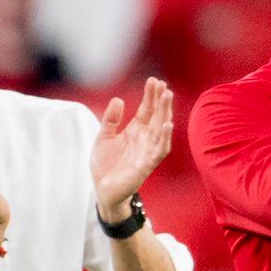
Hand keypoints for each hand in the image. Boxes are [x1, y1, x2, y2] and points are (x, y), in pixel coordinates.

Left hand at [91, 77, 173, 219]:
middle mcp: (145, 138)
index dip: (150, 95)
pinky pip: (160, 148)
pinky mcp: (147, 163)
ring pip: (160, 128)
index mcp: (135, 130)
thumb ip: (111, 120)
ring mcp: (148, 150)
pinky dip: (164, 136)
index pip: (146, 109)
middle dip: (161, 100)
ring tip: (167, 96)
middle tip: (164, 85)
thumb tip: (118, 99)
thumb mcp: (104, 137)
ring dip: (165, 112)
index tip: (154, 80)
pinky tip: (166, 123)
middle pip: (156, 115)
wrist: (103, 190)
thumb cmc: (105, 165)